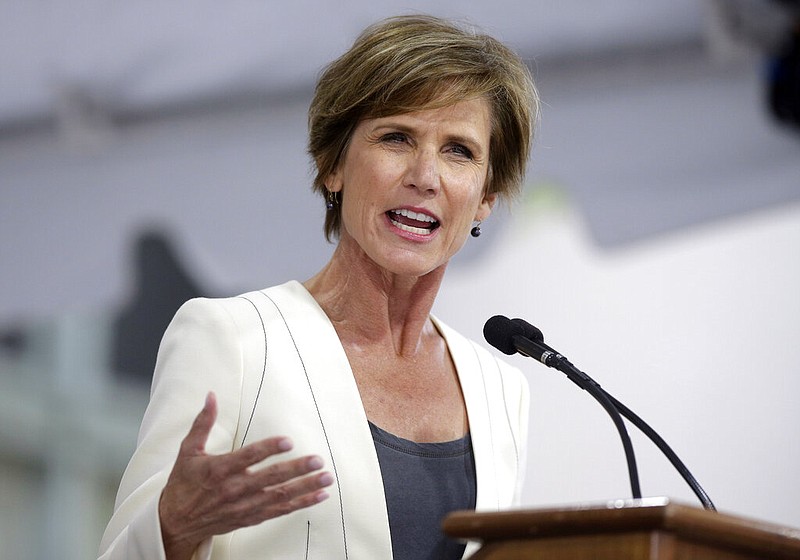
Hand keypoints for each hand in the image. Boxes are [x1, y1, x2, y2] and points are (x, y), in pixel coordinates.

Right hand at [158, 392, 332, 559]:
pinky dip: (301, 504)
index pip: (248, 457)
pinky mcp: (251, 517)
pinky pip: (280, 511)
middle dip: (296, 469)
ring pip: (280, 496)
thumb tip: (211, 396)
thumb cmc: (183, 483)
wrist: (175, 522)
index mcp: (219, 470)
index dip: (268, 449)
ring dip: (305, 487)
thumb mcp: (188, 450)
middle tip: (317, 460)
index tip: (288, 441)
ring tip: (326, 478)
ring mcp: (244, 506)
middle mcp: (234, 490)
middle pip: (270, 478)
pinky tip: (319, 496)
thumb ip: (203, 422)